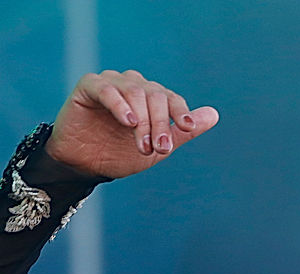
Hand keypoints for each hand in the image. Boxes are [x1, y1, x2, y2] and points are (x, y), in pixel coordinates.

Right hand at [44, 70, 218, 178]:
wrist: (85, 165)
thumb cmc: (120, 154)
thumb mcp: (157, 146)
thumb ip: (183, 131)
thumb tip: (214, 114)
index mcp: (151, 96)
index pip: (171, 98)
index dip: (181, 112)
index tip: (188, 128)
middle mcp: (133, 85)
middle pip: (155, 96)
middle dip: (160, 124)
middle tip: (160, 148)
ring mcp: (111, 83)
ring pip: (135, 92)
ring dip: (143, 120)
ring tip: (144, 144)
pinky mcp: (89, 86)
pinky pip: (107, 89)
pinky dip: (119, 104)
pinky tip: (129, 121)